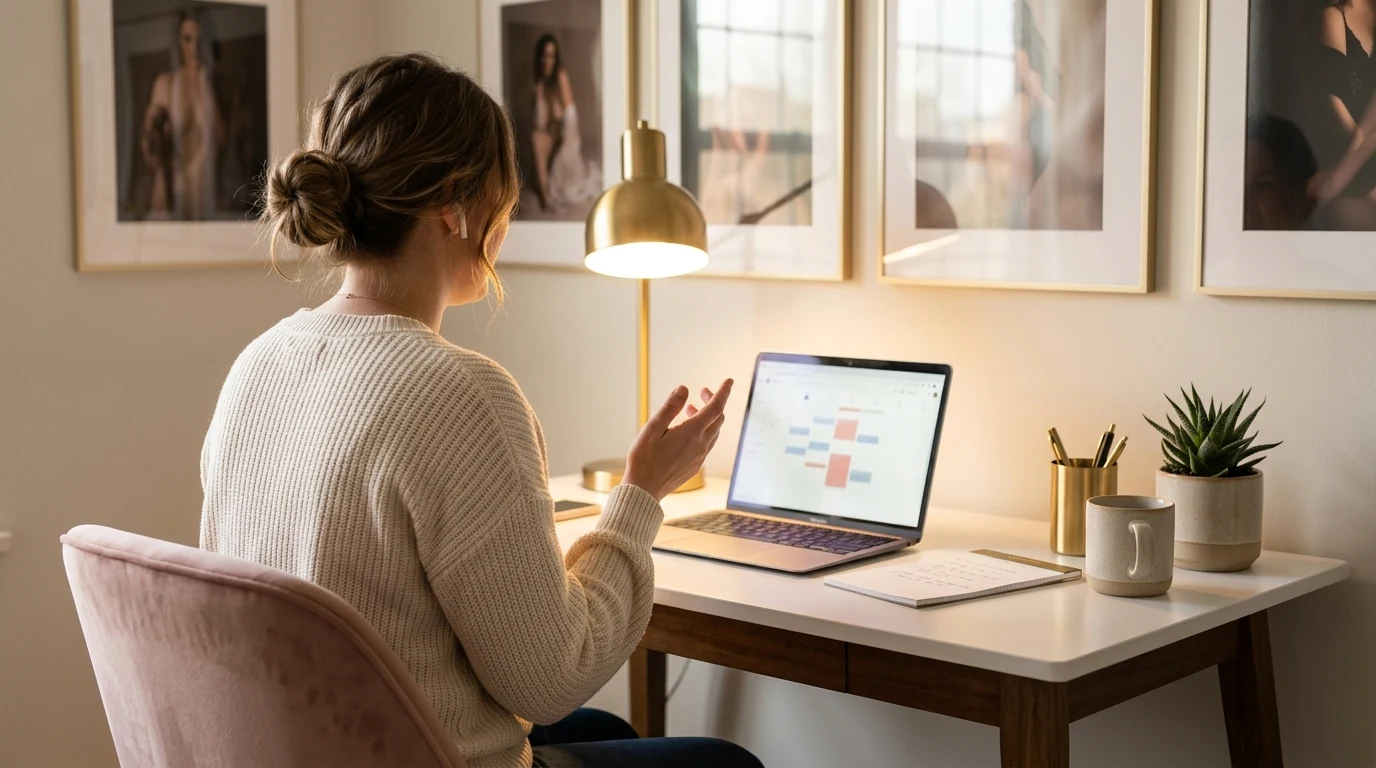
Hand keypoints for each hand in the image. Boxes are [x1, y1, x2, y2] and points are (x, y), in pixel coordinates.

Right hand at [622, 380, 733, 499]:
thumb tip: (684, 388)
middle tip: (701, 392)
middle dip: (713, 402)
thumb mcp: (652, 428)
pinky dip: (703, 431)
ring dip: (707, 418)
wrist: (644, 491)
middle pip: (718, 418)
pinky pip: (707, 444)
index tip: (729, 380)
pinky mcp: (695, 466)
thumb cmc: (644, 459)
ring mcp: (700, 457)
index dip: (723, 392)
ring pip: (714, 432)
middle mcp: (701, 445)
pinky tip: (687, 432)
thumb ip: (670, 407)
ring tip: (691, 410)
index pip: (716, 407)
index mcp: (691, 433)